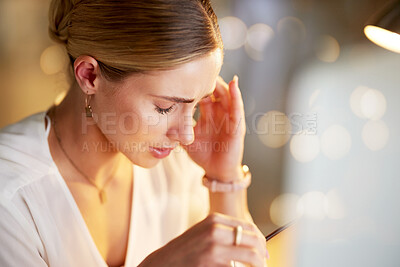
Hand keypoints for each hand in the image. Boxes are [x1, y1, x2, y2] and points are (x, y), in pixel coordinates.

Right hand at [138, 213, 267, 266]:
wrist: (163, 262)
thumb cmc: (185, 250)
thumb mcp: (204, 233)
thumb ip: (224, 233)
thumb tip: (253, 243)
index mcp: (215, 219)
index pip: (249, 227)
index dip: (260, 240)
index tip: (265, 251)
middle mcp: (216, 229)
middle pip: (254, 240)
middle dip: (263, 254)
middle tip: (265, 263)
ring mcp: (214, 246)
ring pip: (251, 256)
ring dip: (259, 266)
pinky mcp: (212, 261)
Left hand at [183, 76, 245, 181]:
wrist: (215, 171)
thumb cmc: (203, 155)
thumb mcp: (186, 139)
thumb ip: (176, 131)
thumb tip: (158, 124)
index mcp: (207, 114)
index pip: (202, 94)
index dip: (195, 85)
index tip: (185, 74)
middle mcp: (219, 113)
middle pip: (214, 90)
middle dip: (207, 80)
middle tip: (199, 68)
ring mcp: (229, 118)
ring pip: (227, 95)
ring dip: (221, 83)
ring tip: (214, 71)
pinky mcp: (237, 125)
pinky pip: (237, 108)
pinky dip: (237, 95)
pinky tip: (233, 84)